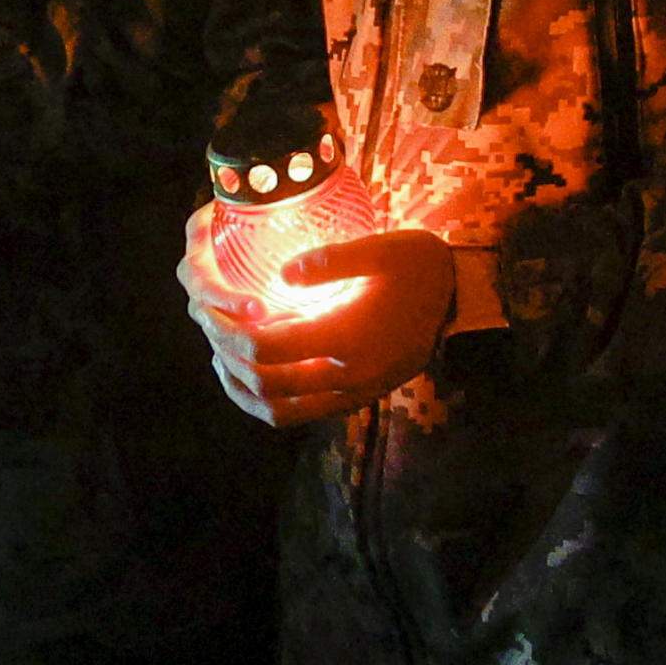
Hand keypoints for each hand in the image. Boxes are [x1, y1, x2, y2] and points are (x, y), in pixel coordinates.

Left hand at [186, 228, 457, 428]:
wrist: (460, 300)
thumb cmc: (419, 267)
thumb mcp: (382, 249)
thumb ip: (329, 262)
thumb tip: (281, 275)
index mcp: (348, 340)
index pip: (265, 349)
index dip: (228, 329)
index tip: (211, 302)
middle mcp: (346, 379)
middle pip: (262, 382)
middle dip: (224, 351)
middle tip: (205, 319)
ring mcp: (350, 396)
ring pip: (275, 411)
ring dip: (239, 386)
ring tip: (217, 351)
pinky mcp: (352, 400)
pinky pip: (295, 415)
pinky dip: (262, 402)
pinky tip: (249, 374)